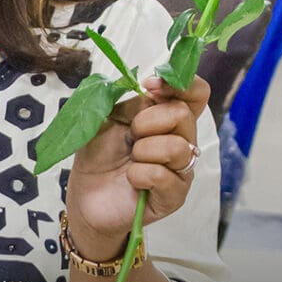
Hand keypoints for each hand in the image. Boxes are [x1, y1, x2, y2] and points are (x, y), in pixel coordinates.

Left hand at [64, 75, 208, 258]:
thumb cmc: (98, 155)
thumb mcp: (110, 119)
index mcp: (168, 119)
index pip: (196, 94)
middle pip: (183, 115)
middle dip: (146, 121)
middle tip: (130, 135)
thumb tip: (153, 90)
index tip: (150, 85)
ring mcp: (181, 170)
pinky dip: (140, 174)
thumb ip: (134, 102)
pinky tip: (131, 179)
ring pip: (177, 147)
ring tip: (130, 160)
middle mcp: (182, 142)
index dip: (180, 84)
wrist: (85, 195)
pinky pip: (164, 176)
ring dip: (143, 150)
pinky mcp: (174, 197)